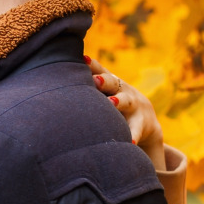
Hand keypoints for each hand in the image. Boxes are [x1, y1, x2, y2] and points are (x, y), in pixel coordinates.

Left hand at [86, 56, 166, 171]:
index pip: (100, 70)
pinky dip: (132, 136)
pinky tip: (129, 142)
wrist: (144, 118)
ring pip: (126, 101)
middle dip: (103, 80)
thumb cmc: (115, 100)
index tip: (83, 60)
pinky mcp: (139, 124)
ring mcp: (132, 106)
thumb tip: (59, 70)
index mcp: (110, 82)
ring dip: (119, 101)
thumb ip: (89, 79)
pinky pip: (136, 130)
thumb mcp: (105, 89)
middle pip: (112, 82)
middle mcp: (122, 90)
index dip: (92, 65)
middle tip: (95, 80)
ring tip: (111, 102)